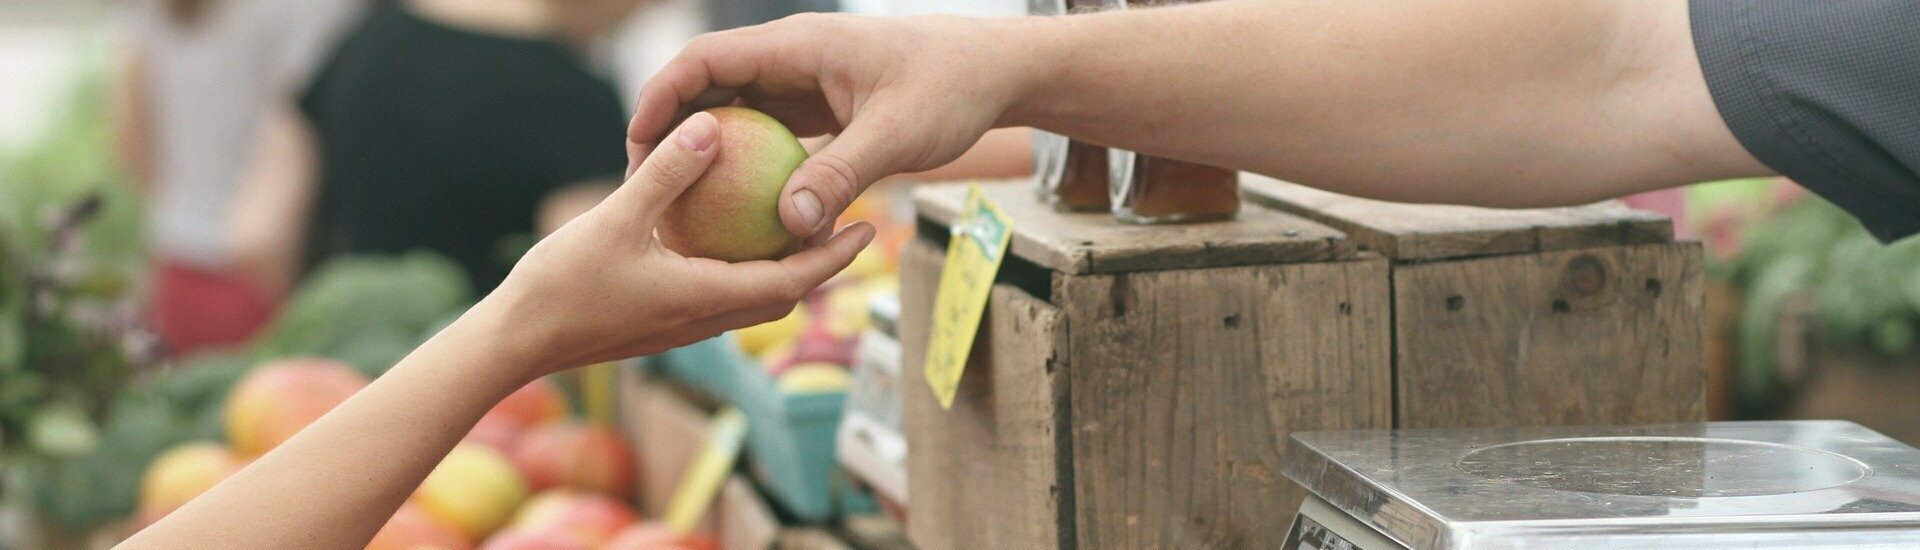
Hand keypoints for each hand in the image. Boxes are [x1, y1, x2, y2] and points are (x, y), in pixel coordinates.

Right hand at [474, 111, 874, 380]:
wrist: (515, 342)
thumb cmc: (562, 285)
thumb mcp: (616, 219)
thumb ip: (666, 174)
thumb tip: (711, 126)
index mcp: (705, 299)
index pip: (791, 282)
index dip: (834, 256)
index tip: (867, 228)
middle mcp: (703, 319)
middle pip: (782, 294)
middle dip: (819, 263)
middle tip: (848, 223)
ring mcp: (681, 325)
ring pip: (750, 298)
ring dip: (781, 268)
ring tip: (797, 226)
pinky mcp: (660, 322)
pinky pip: (717, 294)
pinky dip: (739, 268)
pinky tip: (726, 235)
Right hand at [627, 13, 1050, 236]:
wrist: (998, 71)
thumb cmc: (952, 89)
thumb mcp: (897, 135)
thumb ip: (841, 174)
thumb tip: (789, 224)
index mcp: (798, 45)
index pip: (705, 60)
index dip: (661, 97)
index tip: (637, 144)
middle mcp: (793, 57)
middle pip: (709, 85)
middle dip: (672, 129)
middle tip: (644, 184)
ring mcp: (806, 81)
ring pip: (737, 110)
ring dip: (707, 150)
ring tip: (679, 202)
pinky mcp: (822, 105)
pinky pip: (769, 132)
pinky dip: (748, 163)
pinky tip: (737, 211)